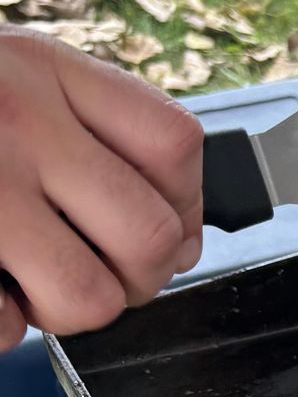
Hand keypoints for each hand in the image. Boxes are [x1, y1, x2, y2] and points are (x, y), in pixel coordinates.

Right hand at [0, 33, 203, 349]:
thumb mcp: (3, 69)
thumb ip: (84, 125)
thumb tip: (173, 232)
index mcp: (43, 71)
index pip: (174, 146)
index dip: (182, 205)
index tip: (158, 225)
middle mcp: (17, 122)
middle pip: (149, 238)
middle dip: (133, 277)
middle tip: (95, 270)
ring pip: (85, 297)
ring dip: (65, 309)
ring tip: (27, 282)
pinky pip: (1, 326)